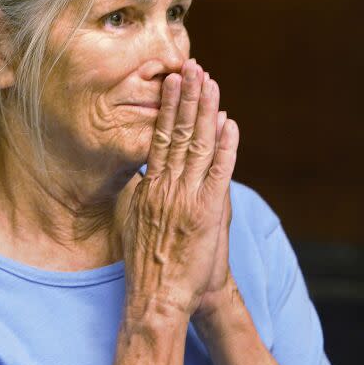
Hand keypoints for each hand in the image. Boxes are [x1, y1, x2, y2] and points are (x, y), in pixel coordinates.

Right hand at [121, 59, 238, 320]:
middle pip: (177, 132)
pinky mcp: (207, 212)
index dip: (170, 108)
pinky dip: (225, 146)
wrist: (158, 298)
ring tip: (210, 82)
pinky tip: (229, 123)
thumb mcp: (134, 222)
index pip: (160, 137)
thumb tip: (139, 172)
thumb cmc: (148, 264)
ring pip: (197, 145)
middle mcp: (165, 186)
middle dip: (188, 97)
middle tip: (193, 66)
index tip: (175, 81)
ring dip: (205, 111)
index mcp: (149, 187)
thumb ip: (139, 194)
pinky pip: (218, 172)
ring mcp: (186, 197)